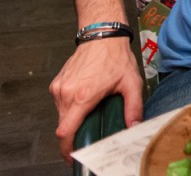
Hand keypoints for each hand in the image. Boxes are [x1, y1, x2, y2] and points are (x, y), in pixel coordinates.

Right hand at [50, 36, 143, 161]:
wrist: (102, 35)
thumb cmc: (116, 57)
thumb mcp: (131, 83)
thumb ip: (133, 107)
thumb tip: (134, 126)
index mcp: (82, 97)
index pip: (65, 131)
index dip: (67, 148)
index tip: (73, 156)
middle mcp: (66, 93)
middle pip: (63, 125)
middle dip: (74, 133)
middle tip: (90, 132)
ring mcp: (59, 88)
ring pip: (61, 115)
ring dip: (73, 118)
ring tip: (91, 110)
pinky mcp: (57, 83)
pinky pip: (61, 103)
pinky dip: (70, 107)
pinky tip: (86, 98)